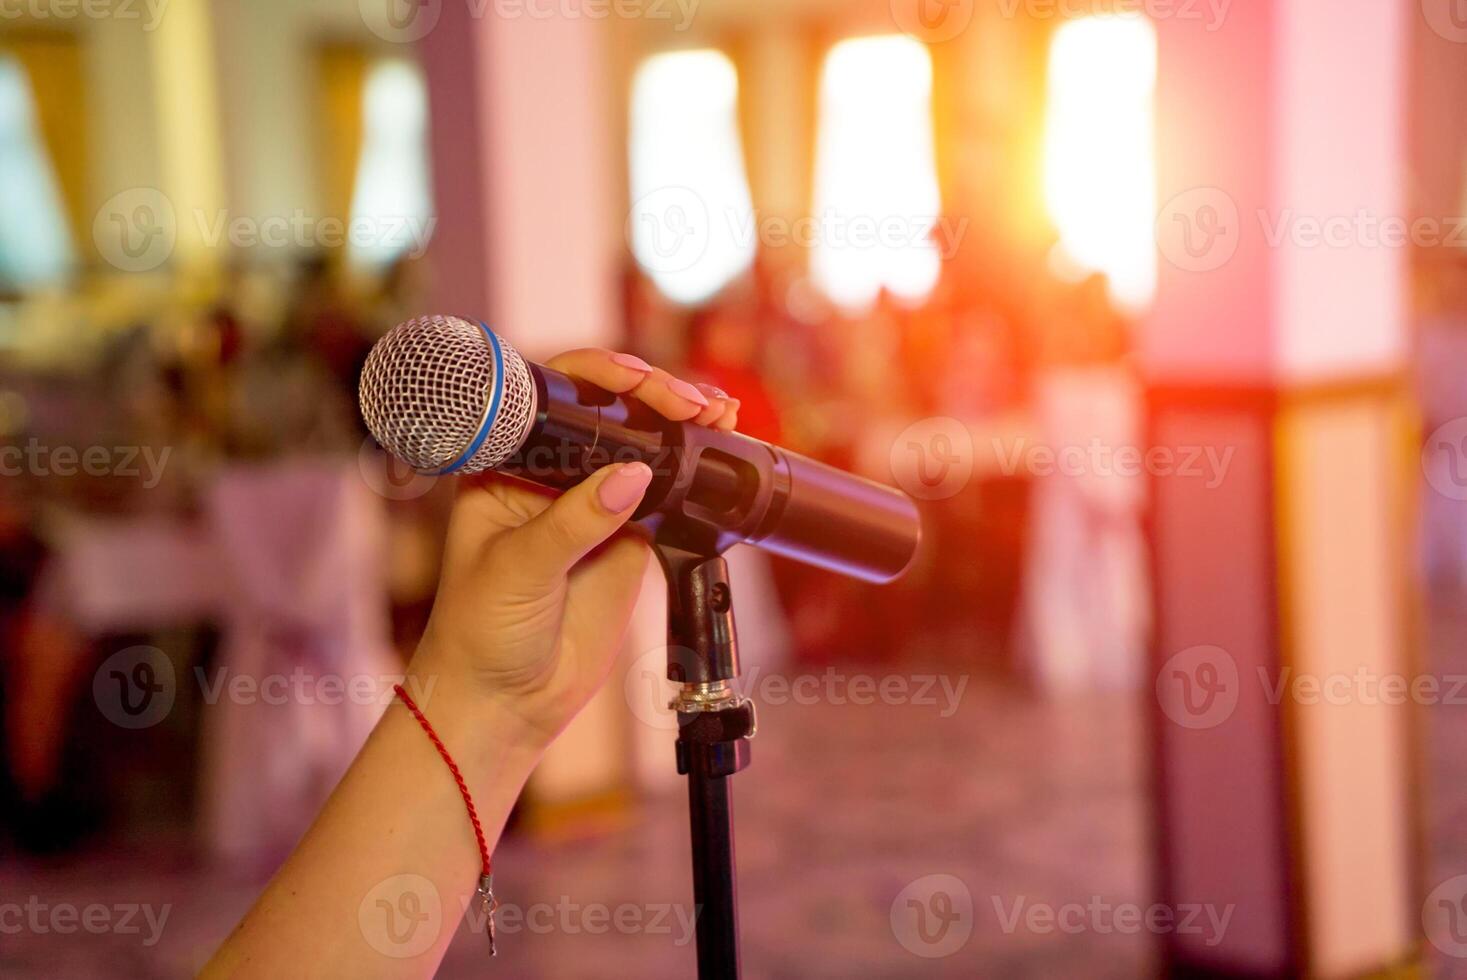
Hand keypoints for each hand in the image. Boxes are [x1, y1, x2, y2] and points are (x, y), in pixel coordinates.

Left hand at [408, 348, 738, 752]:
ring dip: (680, 423)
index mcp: (505, 464)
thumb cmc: (481, 631)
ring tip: (715, 413)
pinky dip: (695, 469)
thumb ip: (575, 521)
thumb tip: (635, 475)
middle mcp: (550, 474)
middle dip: (652, 396)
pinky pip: (668, 492)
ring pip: (643, 445)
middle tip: (688, 403)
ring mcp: (593, 503)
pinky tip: (718, 446)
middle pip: (607, 412)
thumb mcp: (519, 569)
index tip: (637, 382)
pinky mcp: (629, 538)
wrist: (507, 700)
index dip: (598, 379)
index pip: (554, 398)